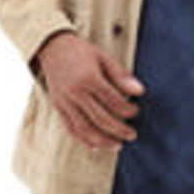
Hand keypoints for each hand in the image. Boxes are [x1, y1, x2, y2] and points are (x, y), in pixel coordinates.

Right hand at [36, 31, 144, 150]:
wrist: (52, 47)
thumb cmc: (81, 52)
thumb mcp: (103, 57)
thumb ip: (121, 76)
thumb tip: (140, 91)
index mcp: (88, 78)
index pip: (112, 100)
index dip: (127, 109)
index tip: (136, 111)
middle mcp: (75, 92)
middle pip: (100, 118)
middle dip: (119, 129)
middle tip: (132, 135)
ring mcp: (65, 101)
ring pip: (84, 128)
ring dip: (102, 140)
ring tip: (118, 145)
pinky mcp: (58, 107)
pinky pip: (70, 128)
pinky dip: (83, 140)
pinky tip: (96, 146)